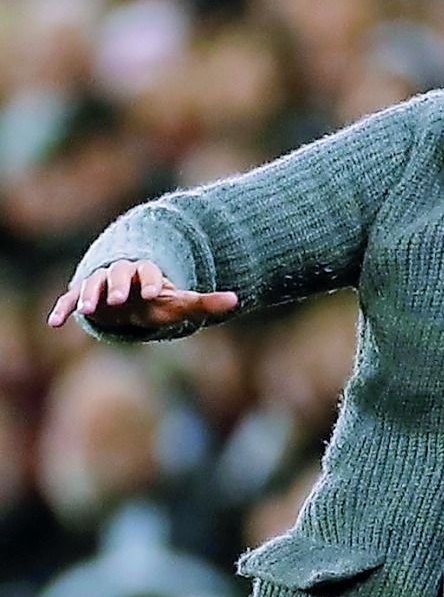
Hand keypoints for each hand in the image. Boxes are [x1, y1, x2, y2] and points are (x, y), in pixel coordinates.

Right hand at [47, 259, 237, 329]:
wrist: (125, 295)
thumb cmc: (155, 302)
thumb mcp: (179, 303)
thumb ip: (204, 302)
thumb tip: (236, 300)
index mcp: (147, 273)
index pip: (150, 273)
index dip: (152, 282)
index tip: (155, 293)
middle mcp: (122, 274)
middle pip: (119, 273)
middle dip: (118, 285)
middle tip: (119, 299)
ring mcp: (99, 284)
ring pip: (92, 284)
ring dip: (89, 295)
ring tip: (88, 311)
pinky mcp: (81, 296)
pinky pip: (69, 299)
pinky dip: (63, 308)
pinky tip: (54, 324)